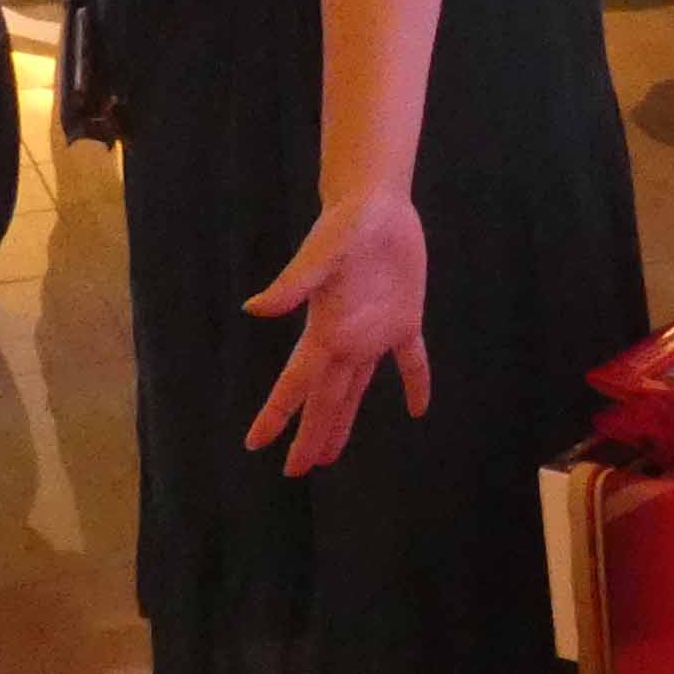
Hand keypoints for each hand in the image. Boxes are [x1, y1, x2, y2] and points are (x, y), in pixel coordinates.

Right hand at [242, 188, 430, 476]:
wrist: (375, 203)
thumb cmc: (345, 225)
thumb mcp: (321, 253)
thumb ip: (294, 284)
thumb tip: (255, 308)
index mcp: (324, 332)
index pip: (296, 384)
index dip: (277, 415)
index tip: (256, 444)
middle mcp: (345, 340)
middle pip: (326, 398)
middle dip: (311, 434)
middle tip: (296, 470)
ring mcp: (374, 332)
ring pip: (356, 389)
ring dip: (344, 420)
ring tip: (330, 453)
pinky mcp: (404, 319)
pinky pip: (410, 360)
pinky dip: (415, 383)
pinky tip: (417, 408)